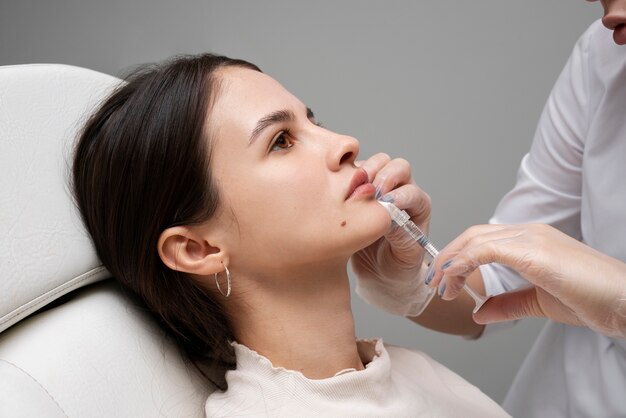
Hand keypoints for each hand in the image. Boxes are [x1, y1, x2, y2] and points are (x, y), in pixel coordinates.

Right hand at [351, 153, 434, 315]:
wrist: (379, 274)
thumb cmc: (397, 266)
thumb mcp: (405, 257)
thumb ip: (401, 235)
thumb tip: (388, 216)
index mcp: (418, 207)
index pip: (412, 192)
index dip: (400, 195)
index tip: (387, 204)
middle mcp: (401, 191)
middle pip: (398, 167)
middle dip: (384, 175)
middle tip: (371, 191)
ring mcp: (379, 187)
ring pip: (377, 163)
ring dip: (365, 172)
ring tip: (355, 190)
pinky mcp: (359, 188)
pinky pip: (355, 172)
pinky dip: (348, 176)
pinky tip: (341, 191)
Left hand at [428, 224, 625, 338]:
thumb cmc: (591, 299)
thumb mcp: (540, 302)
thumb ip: (508, 304)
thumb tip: (478, 311)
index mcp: (529, 240)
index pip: (481, 238)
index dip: (456, 257)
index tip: (442, 280)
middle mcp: (528, 232)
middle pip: (473, 235)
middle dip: (447, 257)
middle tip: (433, 282)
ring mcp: (532, 238)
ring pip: (476, 239)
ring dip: (452, 263)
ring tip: (441, 286)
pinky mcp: (535, 252)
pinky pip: (487, 250)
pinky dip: (465, 263)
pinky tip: (455, 281)